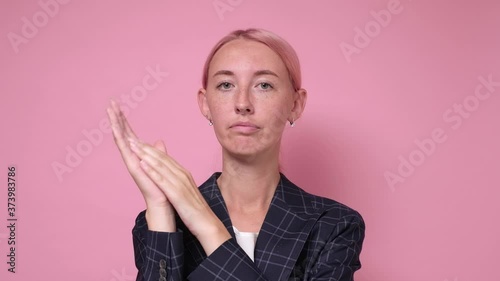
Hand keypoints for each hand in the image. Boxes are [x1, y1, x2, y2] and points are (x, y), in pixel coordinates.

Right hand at [106, 99, 174, 230]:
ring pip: (121, 138)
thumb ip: (157, 151)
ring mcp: (131, 160)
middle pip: (123, 133)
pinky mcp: (133, 166)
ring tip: (110, 110)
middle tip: (111, 102)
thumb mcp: (161, 163)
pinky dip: (120, 138)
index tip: (118, 106)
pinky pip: (125, 149)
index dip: (124, 120)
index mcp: (140, 154)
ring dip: (115, 124)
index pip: (130, 133)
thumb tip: (159, 141)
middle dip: (117, 118)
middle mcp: (133, 156)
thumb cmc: (161, 185)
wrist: (162, 201)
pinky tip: (115, 128)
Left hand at [126, 136, 231, 255]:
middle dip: (146, 148)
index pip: (165, 158)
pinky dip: (152, 171)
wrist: (207, 223)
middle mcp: (182, 175)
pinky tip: (142, 164)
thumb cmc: (196, 209)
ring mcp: (180, 184)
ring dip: (146, 155)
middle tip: (133, 138)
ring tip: (134, 146)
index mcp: (183, 174)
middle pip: (162, 158)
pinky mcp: (177, 194)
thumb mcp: (185, 191)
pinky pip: (162, 181)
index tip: (139, 142)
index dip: (151, 149)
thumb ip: (177, 180)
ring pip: (161, 166)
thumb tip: (169, 174)